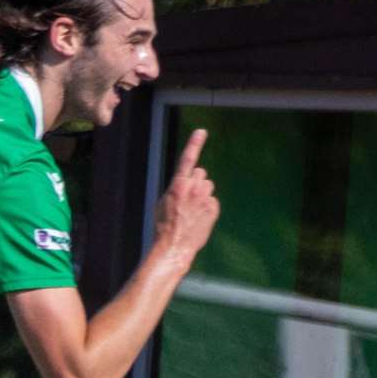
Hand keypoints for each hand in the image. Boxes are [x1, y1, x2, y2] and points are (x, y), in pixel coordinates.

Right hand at [151, 129, 219, 271]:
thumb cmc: (164, 225)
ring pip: (208, 186)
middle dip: (195, 181)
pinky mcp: (214, 208)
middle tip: (187, 198)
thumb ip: (176, 187)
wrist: (174, 245)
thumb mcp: (162, 201)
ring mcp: (205, 198)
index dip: (194, 143)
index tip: (202, 131)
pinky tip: (199, 217)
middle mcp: (194, 188)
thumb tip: (185, 182)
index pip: (187, 159)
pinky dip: (207, 207)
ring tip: (192, 209)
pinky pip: (213, 200)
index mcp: (178, 184)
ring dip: (202, 193)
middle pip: (200, 173)